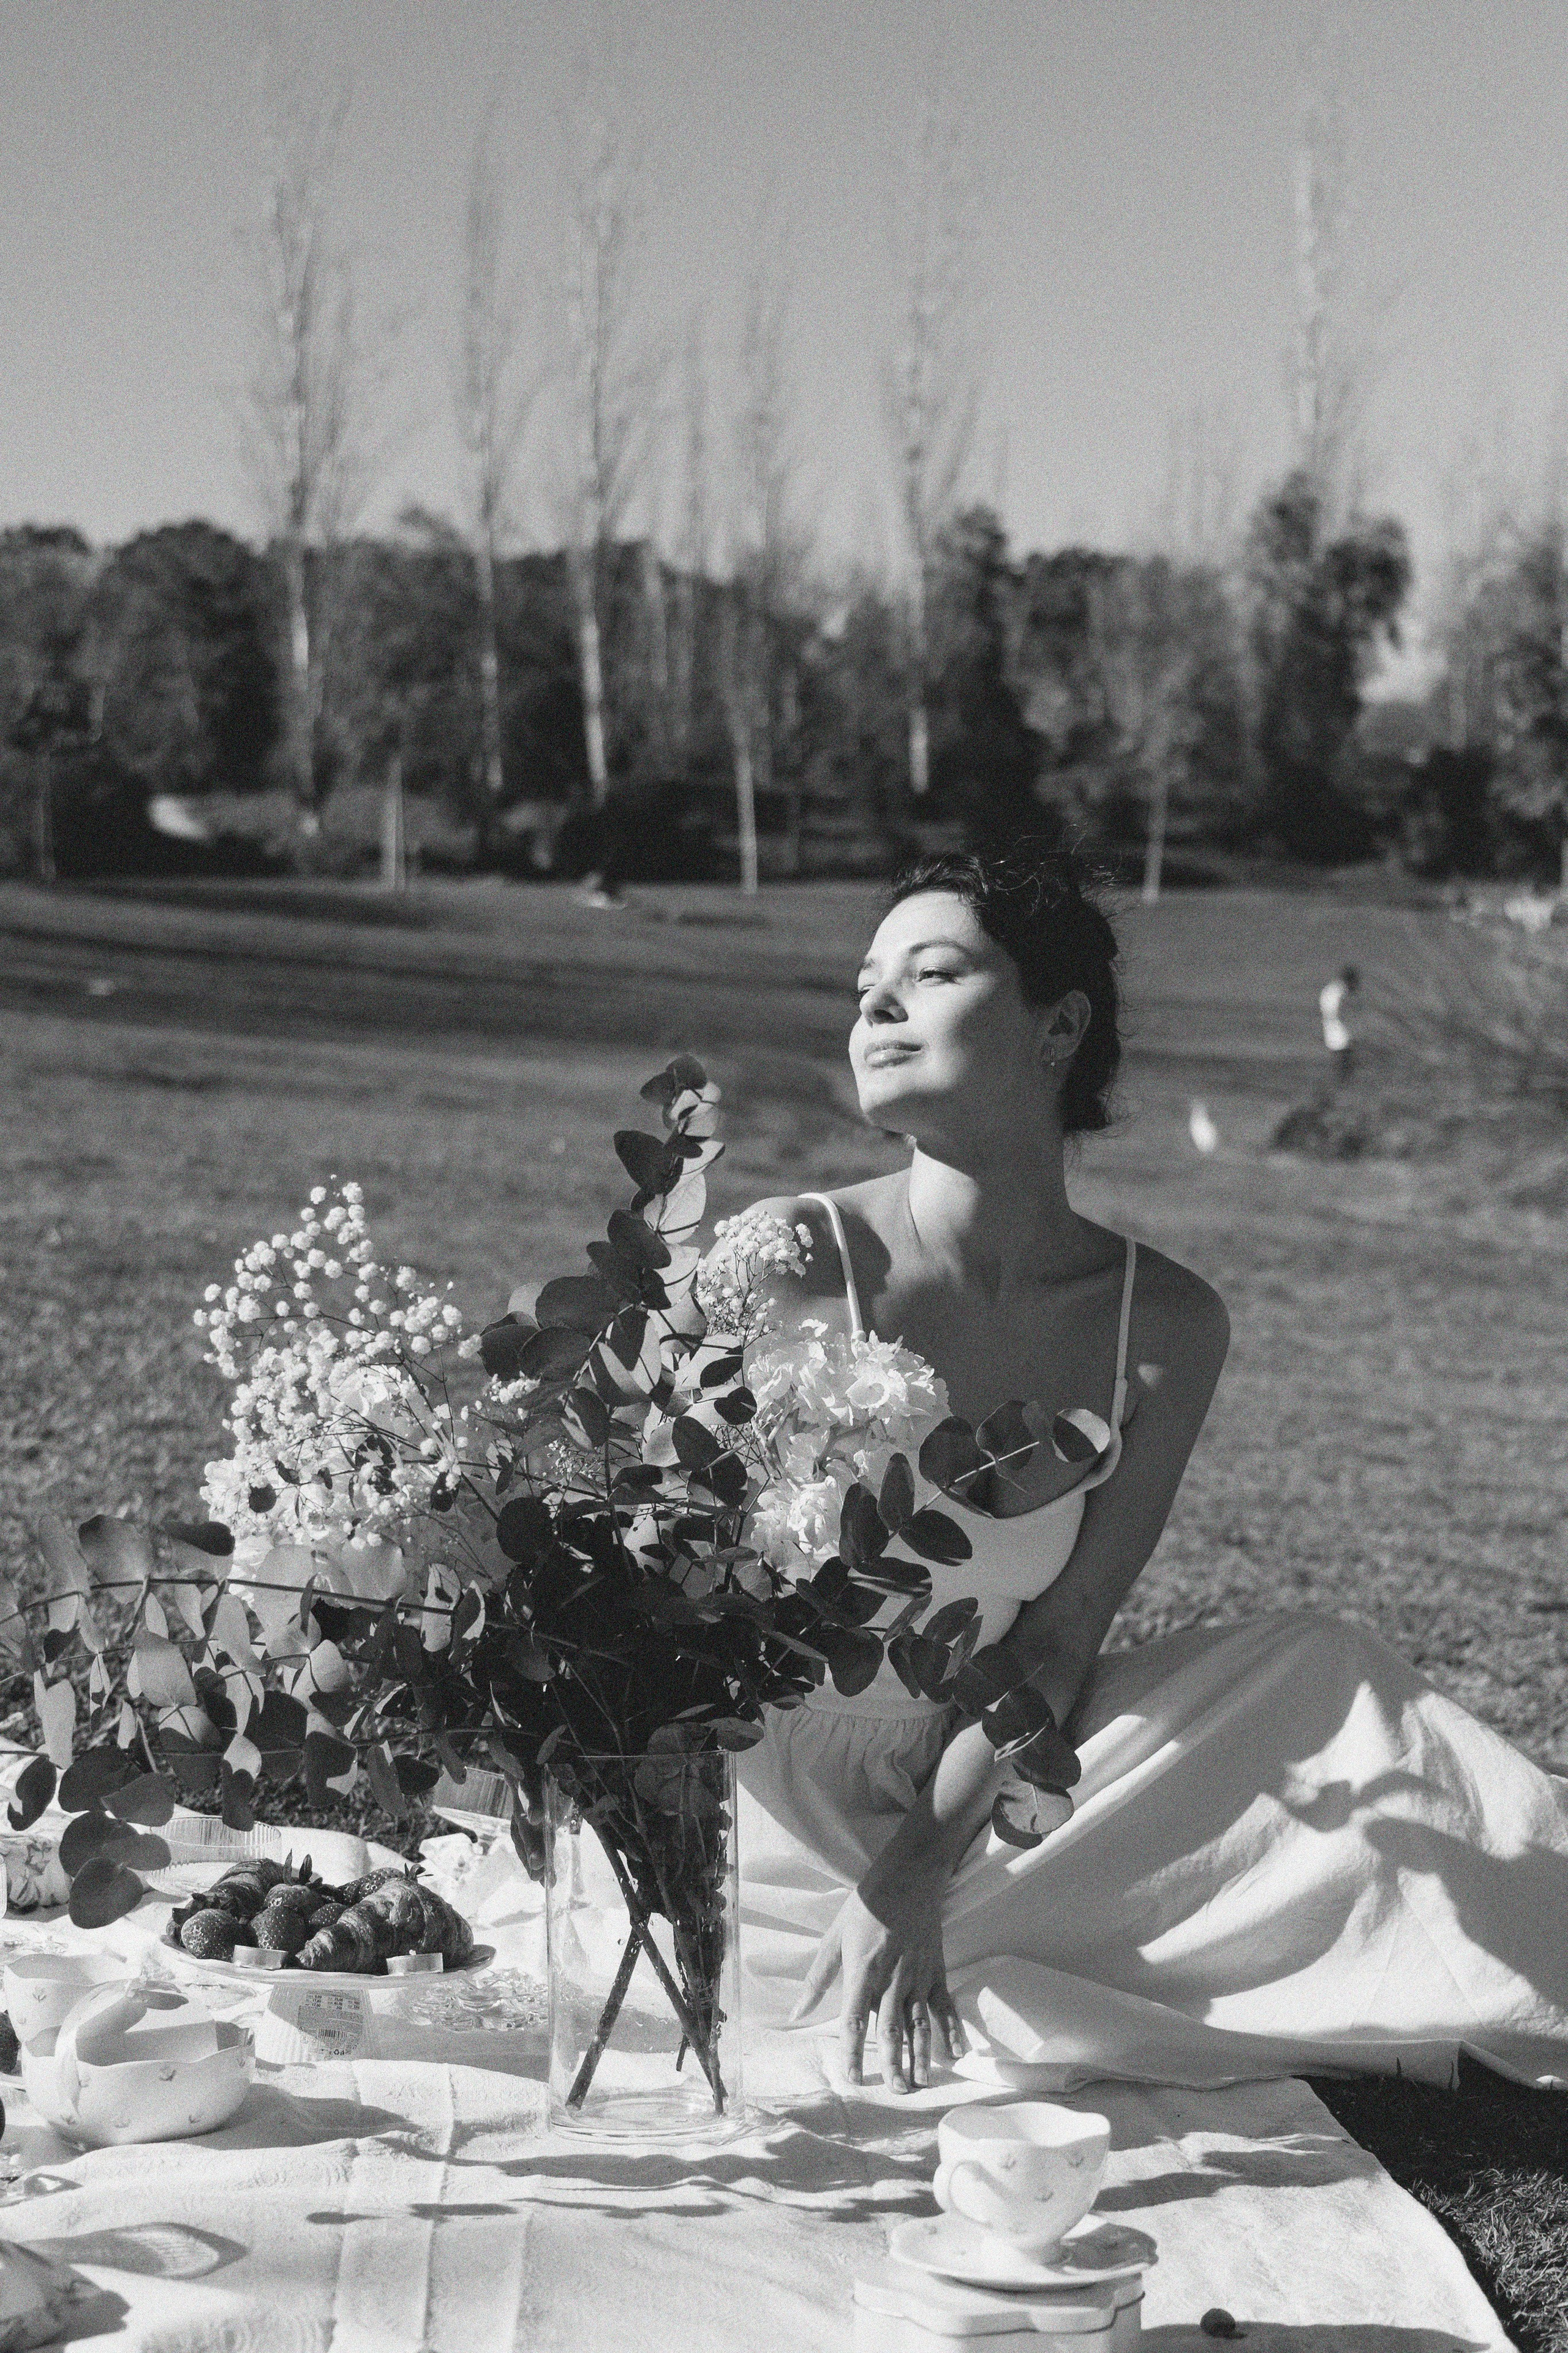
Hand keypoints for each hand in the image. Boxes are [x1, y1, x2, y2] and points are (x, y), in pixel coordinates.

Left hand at [790, 1856, 965, 2091]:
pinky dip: (953, 2029)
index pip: (854, 2022)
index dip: (852, 2053)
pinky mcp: (937, 1970)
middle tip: (896, 2092)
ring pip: (919, 2023)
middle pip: (891, 2030)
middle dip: (892, 2063)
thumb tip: (796, 2014)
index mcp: (863, 1971)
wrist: (908, 1875)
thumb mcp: (833, 1937)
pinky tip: (957, 2052)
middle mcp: (893, 1979)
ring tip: (919, 2082)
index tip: (851, 2081)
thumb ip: (817, 1980)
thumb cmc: (866, 1905)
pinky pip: (945, 2005)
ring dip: (920, 2055)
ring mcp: (919, 1976)